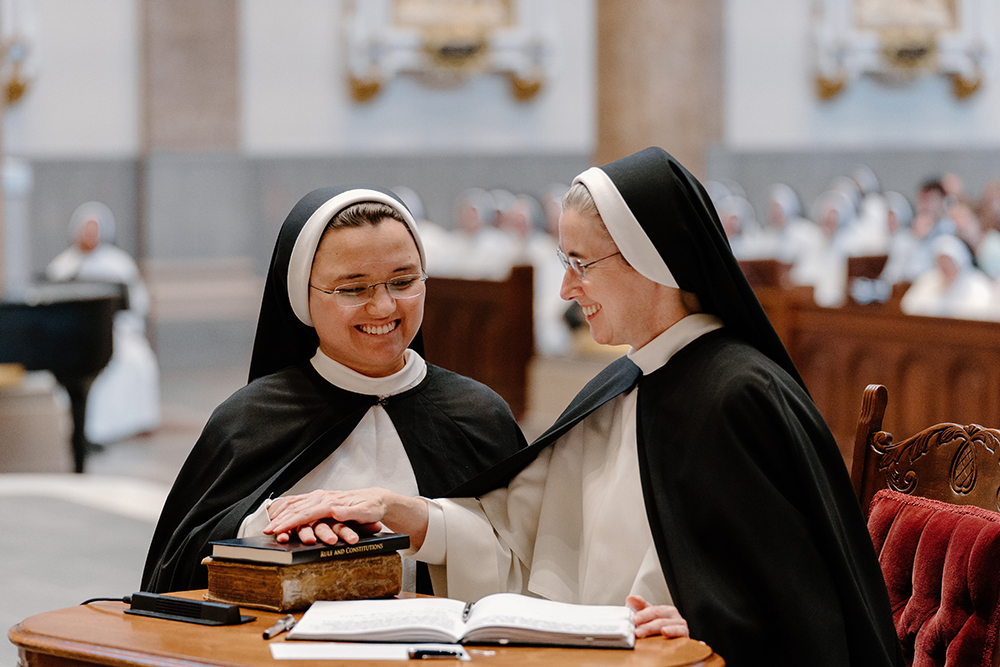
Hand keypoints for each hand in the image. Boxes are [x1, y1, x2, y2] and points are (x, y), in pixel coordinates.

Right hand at [264, 489, 390, 538]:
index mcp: (331, 502)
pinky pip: (301, 503)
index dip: (289, 522)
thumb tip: (334, 511)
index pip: (306, 513)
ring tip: (269, 526)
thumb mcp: (365, 512)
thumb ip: (349, 512)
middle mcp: (324, 498)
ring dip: (282, 515)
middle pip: (297, 509)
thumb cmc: (372, 507)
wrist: (377, 499)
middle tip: (267, 531)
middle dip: (281, 520)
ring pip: (297, 505)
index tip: (277, 529)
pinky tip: (279, 515)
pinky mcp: (322, 500)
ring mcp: (322, 498)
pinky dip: (288, 509)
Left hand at [626, 595, 688, 638]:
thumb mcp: (649, 619)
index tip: (634, 619)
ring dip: (652, 628)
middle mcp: (672, 615)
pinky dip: (672, 631)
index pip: (652, 609)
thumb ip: (640, 608)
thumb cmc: (661, 631)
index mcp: (664, 610)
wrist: (675, 645)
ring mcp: (679, 624)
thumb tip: (630, 598)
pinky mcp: (685, 634)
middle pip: (658, 616)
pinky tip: (664, 632)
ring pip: (665, 624)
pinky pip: (679, 631)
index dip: (643, 614)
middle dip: (645, 622)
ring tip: (641, 633)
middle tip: (635, 629)